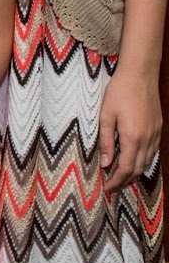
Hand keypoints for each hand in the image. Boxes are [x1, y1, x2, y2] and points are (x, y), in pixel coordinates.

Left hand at [98, 65, 161, 192]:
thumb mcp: (106, 115)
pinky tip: (133, 160)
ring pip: (146, 162)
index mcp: (132, 137)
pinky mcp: (158, 127)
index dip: (115, 182)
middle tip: (111, 187)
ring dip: (134, 173)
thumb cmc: (119, 91)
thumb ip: (105, 141)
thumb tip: (105, 164)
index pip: (125, 169)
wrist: (140, 73)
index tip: (106, 189)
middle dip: (124, 182)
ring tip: (120, 177)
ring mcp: (155, 133)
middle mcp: (147, 138)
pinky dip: (143, 161)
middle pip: (137, 170)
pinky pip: (152, 151)